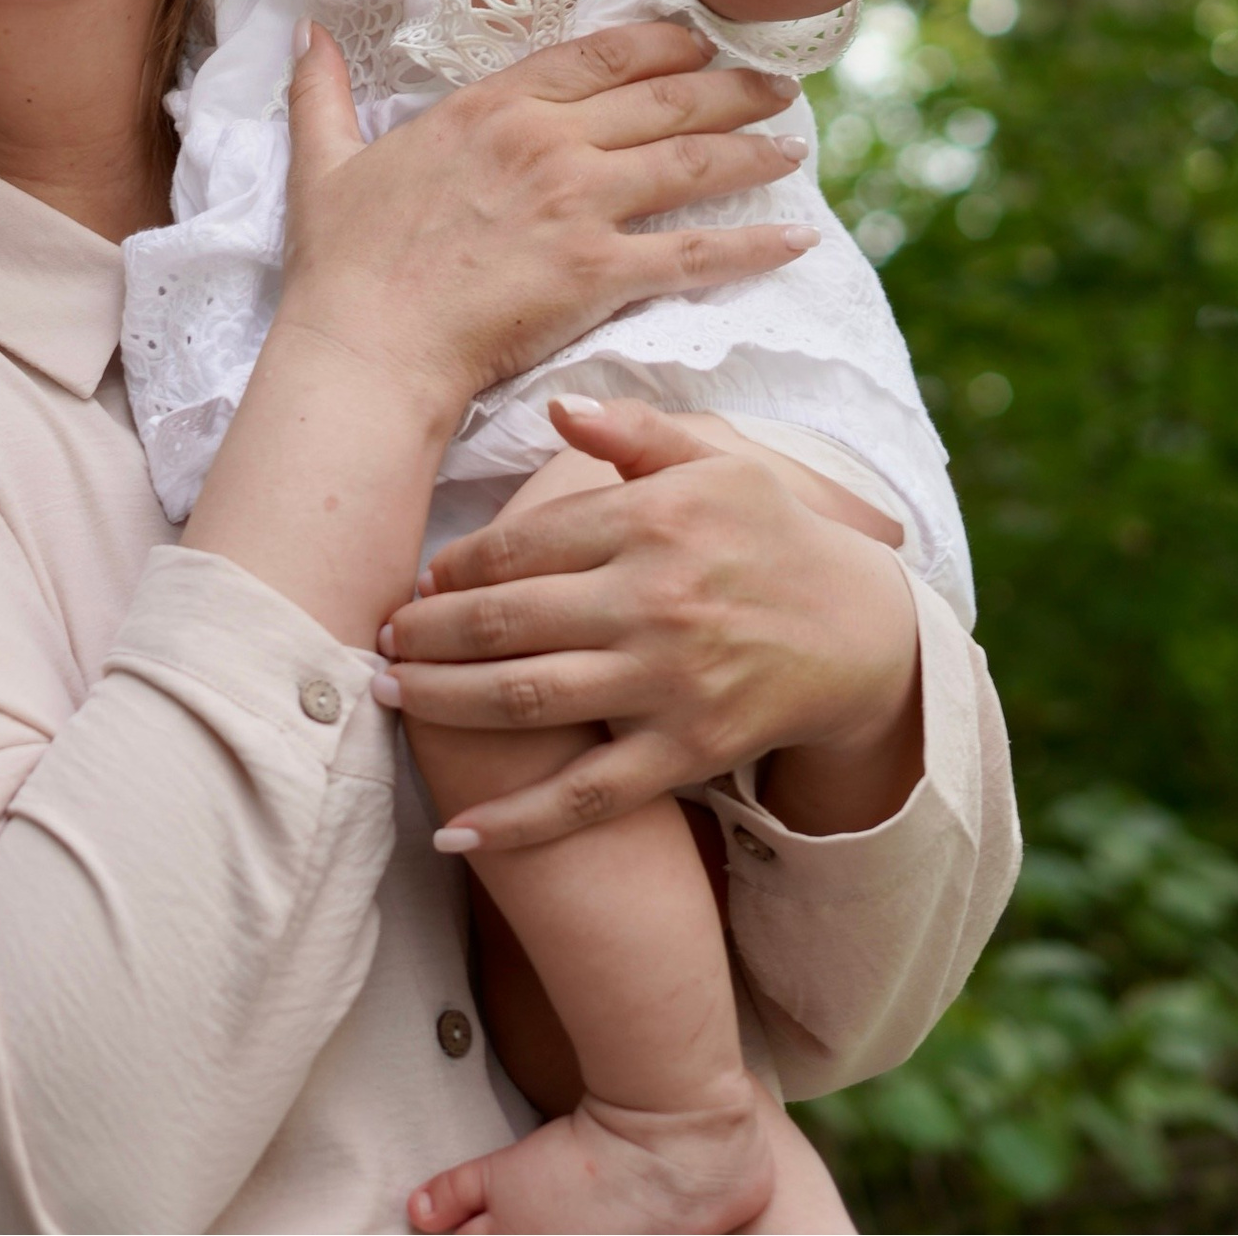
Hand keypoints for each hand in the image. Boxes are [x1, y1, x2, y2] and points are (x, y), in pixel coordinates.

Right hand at [277, 23, 817, 421]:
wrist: (367, 346)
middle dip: (728, 86)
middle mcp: (547, 142)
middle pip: (661, 99)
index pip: (598, 56)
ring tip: (797, 142)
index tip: (699, 39)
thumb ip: (323, 92)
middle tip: (777, 83)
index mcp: (493, 108)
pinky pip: (694, 254)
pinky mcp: (599, 275)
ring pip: (690, 162)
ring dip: (752, 149)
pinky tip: (797, 239)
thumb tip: (304, 30)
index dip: (659, 42)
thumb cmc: (345, 264)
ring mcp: (578, 205)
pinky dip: (753, 245)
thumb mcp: (326, 162)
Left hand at [373, 402, 922, 851]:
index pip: (524, 544)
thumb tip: (558, 404)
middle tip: (376, 640)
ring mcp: (667, 683)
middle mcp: (652, 602)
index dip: (458, 565)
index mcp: (652, 522)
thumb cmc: (773, 531)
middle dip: (428, 634)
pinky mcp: (685, 752)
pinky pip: (589, 796)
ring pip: (529, 700)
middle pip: (509, 621)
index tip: (420, 577)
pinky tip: (457, 832)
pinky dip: (520, 820)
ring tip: (389, 696)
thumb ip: (635, 431)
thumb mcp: (719, 458)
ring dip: (444, 702)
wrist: (861, 630)